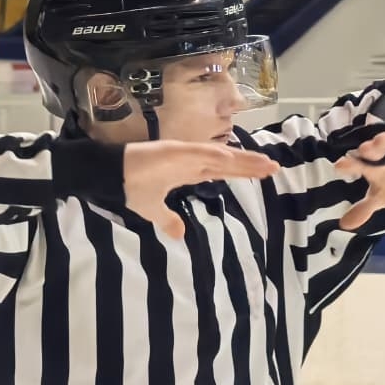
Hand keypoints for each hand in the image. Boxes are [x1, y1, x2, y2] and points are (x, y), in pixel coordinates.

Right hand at [123, 142, 279, 239]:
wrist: (109, 176)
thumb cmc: (131, 187)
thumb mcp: (153, 210)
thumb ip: (167, 220)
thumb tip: (179, 234)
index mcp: (189, 172)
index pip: (222, 171)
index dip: (242, 172)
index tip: (264, 174)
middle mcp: (191, 161)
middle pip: (227, 163)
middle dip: (250, 165)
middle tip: (274, 167)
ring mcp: (183, 154)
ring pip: (219, 155)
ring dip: (241, 159)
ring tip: (264, 163)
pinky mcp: (172, 150)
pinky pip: (197, 153)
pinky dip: (214, 155)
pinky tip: (231, 158)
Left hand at [334, 109, 384, 231]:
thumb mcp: (382, 195)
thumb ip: (364, 208)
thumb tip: (344, 226)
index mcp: (372, 165)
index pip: (358, 164)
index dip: (350, 165)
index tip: (339, 166)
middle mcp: (382, 150)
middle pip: (374, 148)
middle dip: (371, 149)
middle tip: (365, 149)